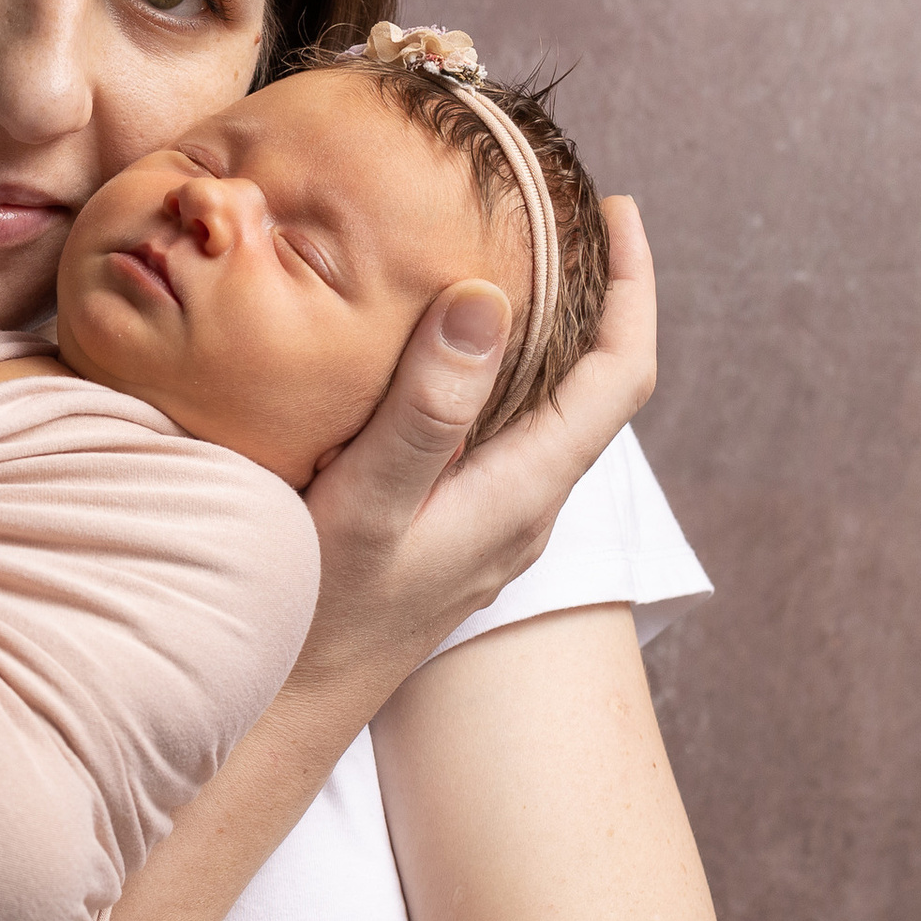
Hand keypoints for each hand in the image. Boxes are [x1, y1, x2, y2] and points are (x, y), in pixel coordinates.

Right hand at [295, 196, 656, 690]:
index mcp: (525, 490)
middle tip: (557, 212)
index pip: (621, 375)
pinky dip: (491, 373)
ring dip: (541, 333)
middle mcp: (525, 508)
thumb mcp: (369, 503)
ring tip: (506, 258)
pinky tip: (437, 353)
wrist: (287, 710)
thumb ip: (428, 409)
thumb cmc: (322, 612)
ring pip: (544, 411)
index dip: (633, 286)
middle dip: (592, 293)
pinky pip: (498, 434)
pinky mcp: (453, 532)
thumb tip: (486, 300)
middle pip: (594, 386)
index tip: (616, 209)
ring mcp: (491, 525)